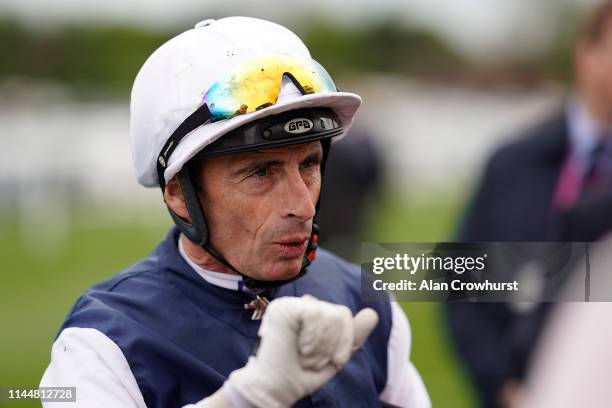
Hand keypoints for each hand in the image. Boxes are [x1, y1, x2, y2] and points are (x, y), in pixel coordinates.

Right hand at [227, 295, 378, 407]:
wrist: (276, 389)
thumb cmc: (302, 375)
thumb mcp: (335, 356)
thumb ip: (353, 336)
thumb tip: (373, 314)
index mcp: (316, 314)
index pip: (344, 315)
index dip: (345, 341)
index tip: (334, 361)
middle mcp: (304, 306)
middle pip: (339, 314)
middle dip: (333, 345)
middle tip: (314, 361)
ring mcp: (292, 305)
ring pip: (329, 314)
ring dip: (321, 345)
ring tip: (306, 357)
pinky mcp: (282, 307)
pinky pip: (314, 313)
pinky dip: (312, 338)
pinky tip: (301, 348)